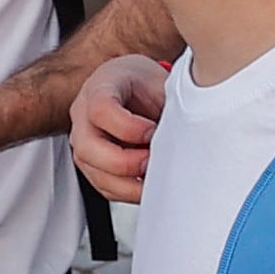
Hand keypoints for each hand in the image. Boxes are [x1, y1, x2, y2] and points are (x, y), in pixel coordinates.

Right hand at [71, 54, 171, 204]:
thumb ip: (168, 104)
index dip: (129, 127)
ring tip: (158, 177)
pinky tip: (151, 185)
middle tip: (153, 161)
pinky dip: (130, 192)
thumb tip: (191, 132)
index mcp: (99, 88)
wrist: (129, 85)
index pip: (101, 110)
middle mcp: (83, 117)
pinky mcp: (93, 165)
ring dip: (130, 185)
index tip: (154, 131)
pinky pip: (105, 187)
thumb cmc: (142, 83)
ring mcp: (84, 143)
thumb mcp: (157, 81)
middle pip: (87, 149)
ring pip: (95, 174)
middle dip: (125, 163)